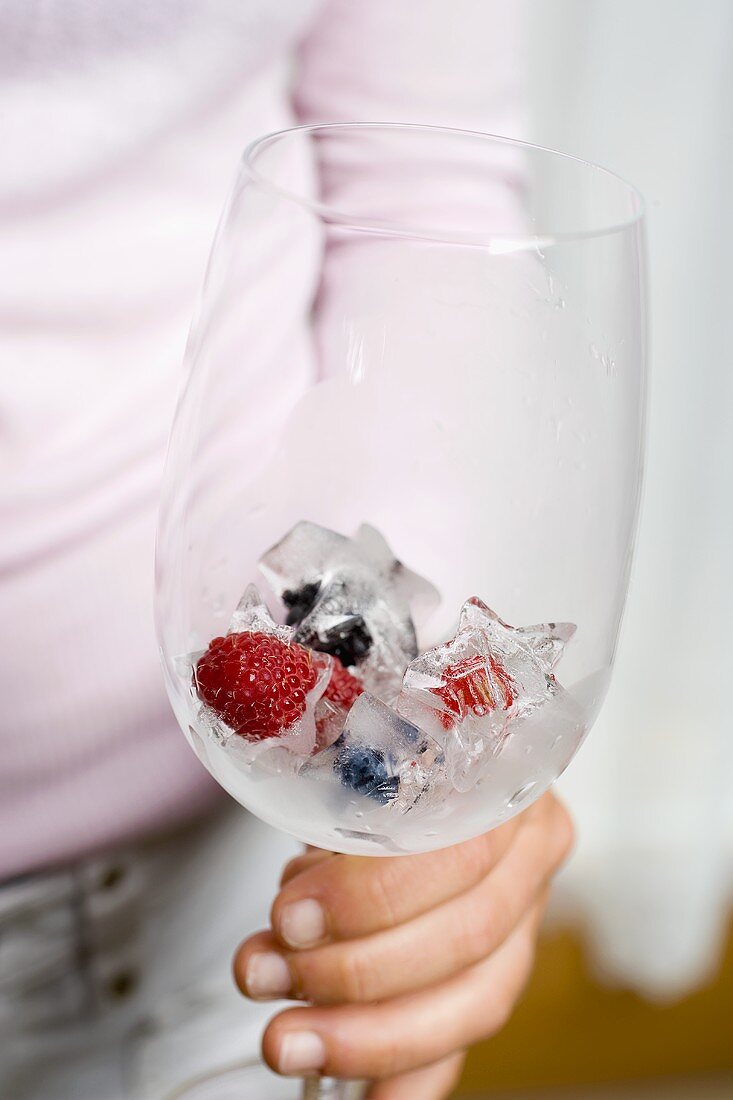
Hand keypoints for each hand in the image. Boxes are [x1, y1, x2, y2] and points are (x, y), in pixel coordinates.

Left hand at [234, 792, 573, 1097]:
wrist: (421, 772)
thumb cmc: (380, 762)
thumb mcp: (361, 764)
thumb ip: (339, 823)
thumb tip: (289, 921)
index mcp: (505, 788)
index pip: (456, 856)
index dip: (370, 899)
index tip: (289, 919)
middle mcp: (531, 855)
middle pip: (465, 939)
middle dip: (355, 974)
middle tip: (267, 976)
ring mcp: (527, 918)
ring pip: (472, 1002)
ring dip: (369, 1037)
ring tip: (286, 1038)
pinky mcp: (503, 971)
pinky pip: (466, 1041)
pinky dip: (409, 1077)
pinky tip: (363, 1099)